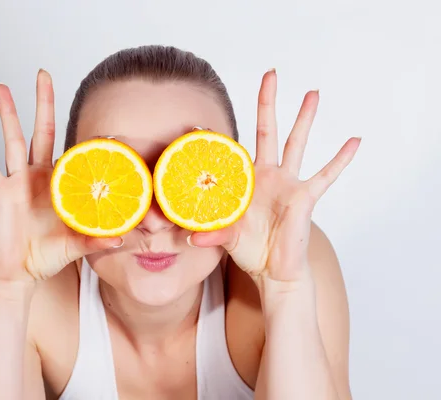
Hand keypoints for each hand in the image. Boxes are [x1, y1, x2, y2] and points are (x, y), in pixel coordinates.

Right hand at [0, 70, 121, 283]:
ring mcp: (18, 181)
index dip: (91, 143)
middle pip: (42, 131)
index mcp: (61, 185)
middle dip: (43, 103)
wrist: (19, 272)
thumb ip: (95, 240)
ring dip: (7, 113)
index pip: (76, 155)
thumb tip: (120, 238)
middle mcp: (39, 176)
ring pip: (12, 140)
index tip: (109, 128)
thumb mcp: (76, 246)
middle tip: (43, 74)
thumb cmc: (48, 255)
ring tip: (2, 87)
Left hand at [189, 69, 359, 283]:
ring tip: (312, 93)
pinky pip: (326, 175)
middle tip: (271, 74)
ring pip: (297, 143)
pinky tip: (354, 140)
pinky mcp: (305, 197)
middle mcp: (267, 176)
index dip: (215, 140)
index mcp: (244, 182)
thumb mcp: (227, 237)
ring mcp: (287, 184)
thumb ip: (212, 233)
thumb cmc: (250, 249)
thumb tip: (192, 237)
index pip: (230, 153)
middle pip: (268, 131)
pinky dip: (340, 159)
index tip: (197, 124)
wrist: (274, 271)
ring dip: (304, 118)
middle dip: (268, 103)